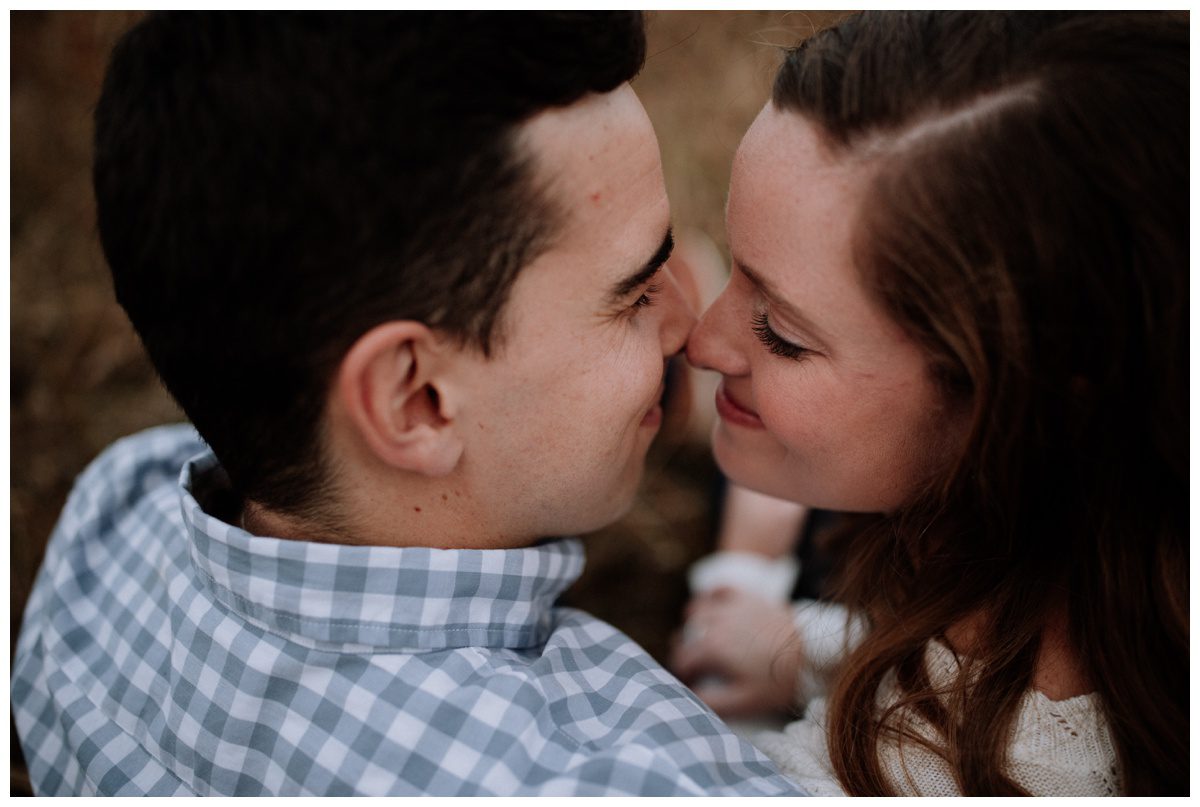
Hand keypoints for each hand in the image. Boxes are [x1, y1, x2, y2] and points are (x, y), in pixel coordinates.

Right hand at [670, 587, 803, 717]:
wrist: (811, 654)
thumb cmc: (779, 681)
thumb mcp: (746, 701)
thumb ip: (713, 702)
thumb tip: (690, 698)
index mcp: (712, 648)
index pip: (682, 659)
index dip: (682, 674)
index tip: (690, 683)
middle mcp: (716, 623)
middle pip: (685, 634)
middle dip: (685, 650)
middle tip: (697, 666)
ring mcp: (731, 607)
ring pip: (697, 609)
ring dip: (693, 623)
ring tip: (701, 638)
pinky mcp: (747, 598)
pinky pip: (720, 590)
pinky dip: (712, 597)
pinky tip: (715, 609)